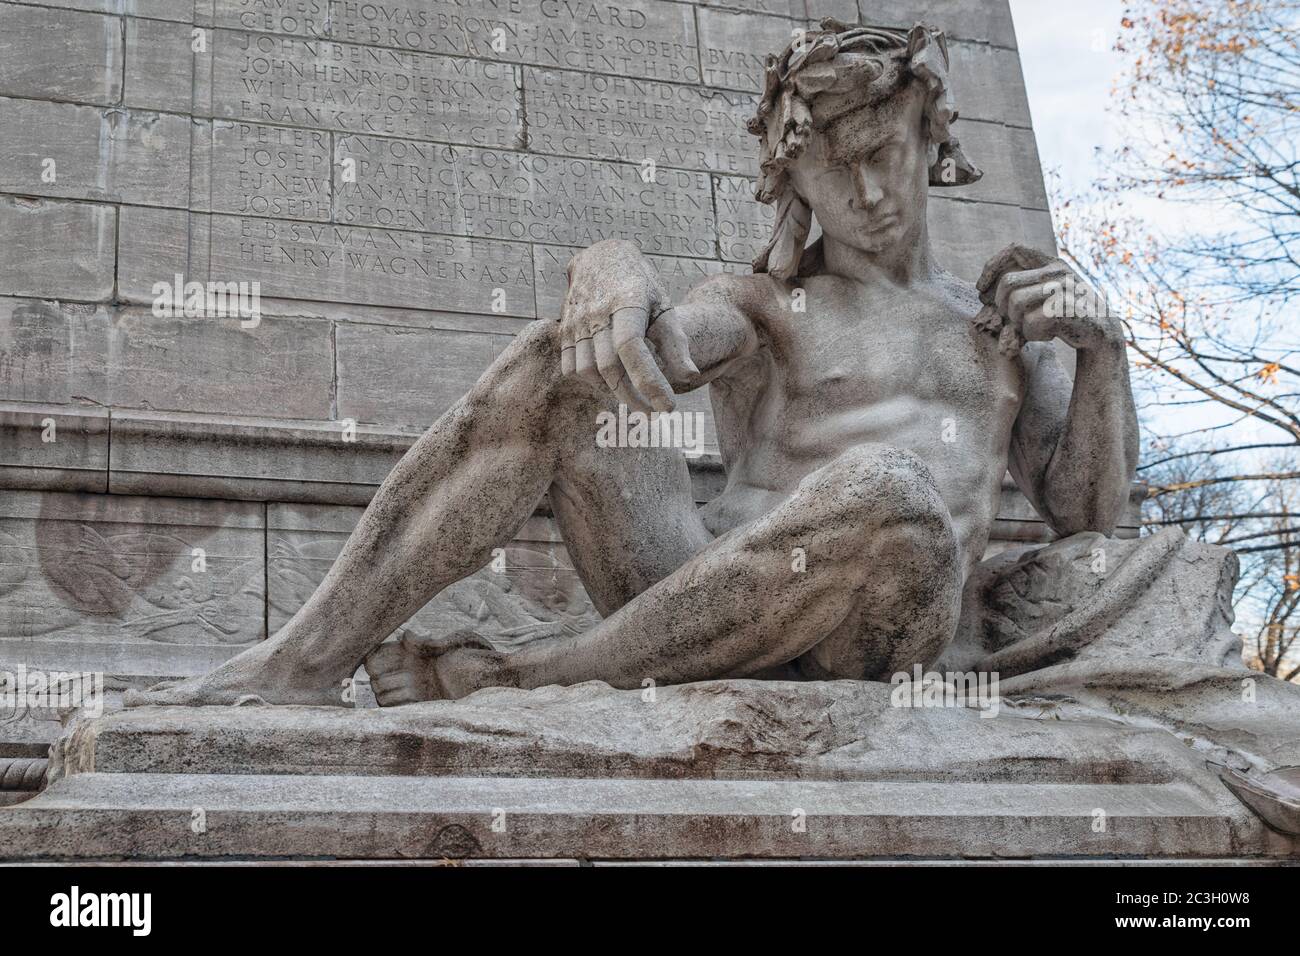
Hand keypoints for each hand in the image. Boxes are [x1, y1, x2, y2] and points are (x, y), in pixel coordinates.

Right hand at [560, 239, 676, 411]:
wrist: (601, 258)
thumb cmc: (640, 285)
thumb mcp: (663, 306)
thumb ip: (675, 342)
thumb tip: (689, 377)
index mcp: (626, 301)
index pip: (632, 348)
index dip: (649, 381)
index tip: (668, 406)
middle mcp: (596, 312)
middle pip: (610, 367)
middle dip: (633, 397)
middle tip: (654, 413)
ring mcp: (575, 321)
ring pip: (588, 372)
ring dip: (612, 391)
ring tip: (634, 396)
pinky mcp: (564, 330)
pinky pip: (571, 368)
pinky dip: (592, 382)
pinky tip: (611, 382)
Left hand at [973, 244, 1121, 354]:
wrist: (1100, 334)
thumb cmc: (1063, 317)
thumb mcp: (1042, 297)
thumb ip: (1018, 290)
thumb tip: (982, 292)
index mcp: (1051, 263)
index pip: (1015, 249)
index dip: (993, 266)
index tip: (981, 288)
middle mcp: (1058, 270)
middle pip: (1008, 283)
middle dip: (1002, 306)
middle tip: (1013, 321)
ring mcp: (1064, 287)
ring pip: (1016, 303)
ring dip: (1018, 323)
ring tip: (1035, 327)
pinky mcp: (1067, 307)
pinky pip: (1030, 322)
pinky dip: (1033, 334)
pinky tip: (1050, 334)